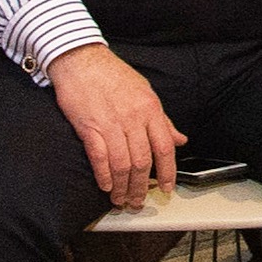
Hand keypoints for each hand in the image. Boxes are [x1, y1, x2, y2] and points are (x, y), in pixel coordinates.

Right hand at [49, 43, 186, 206]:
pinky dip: (104, 175)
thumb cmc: (113, 75)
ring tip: (120, 199)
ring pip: (122, 164)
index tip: (166, 188)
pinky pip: (99, 157)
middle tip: (138, 201)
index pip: (165, 148)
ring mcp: (110, 124)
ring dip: (122, 187)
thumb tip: (179, 139)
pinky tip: (106, 185)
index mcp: (150, 110)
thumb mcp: (145, 93)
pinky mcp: (89, 127)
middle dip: (141, 187)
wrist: (82, 60)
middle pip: (142, 162)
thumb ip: (162, 120)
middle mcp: (133, 119)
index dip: (168, 172)